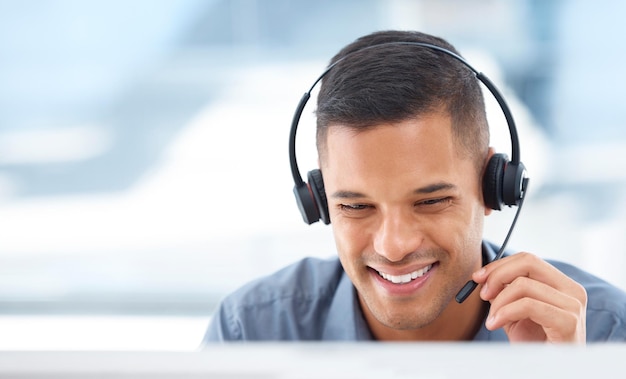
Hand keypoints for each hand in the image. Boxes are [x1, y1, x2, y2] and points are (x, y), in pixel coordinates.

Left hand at [472, 252, 586, 342]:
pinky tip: (495, 324)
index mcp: (562, 285)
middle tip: (482, 293)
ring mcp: (573, 305)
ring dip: (499, 302)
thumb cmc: (536, 345)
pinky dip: (505, 312)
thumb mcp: (516, 313)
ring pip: (523, 285)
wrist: (550, 371)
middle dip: (498, 275)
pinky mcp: (568, 321)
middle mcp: (572, 290)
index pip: (528, 260)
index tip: (478, 278)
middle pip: (528, 262)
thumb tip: (484, 276)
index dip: (499, 265)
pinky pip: (528, 305)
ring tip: (492, 320)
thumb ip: (505, 292)